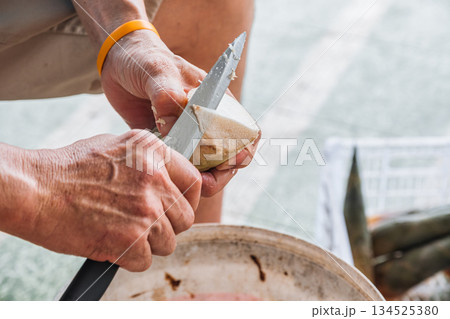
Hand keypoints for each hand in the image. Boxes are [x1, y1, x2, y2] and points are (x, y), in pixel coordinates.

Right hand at [27, 130, 200, 271]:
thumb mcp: (116, 146)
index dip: (188, 200)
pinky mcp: (130, 239)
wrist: (34, 188)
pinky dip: (129, 258)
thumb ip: (148, 159)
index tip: (177, 208)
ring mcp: (145, 210)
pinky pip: (145, 260)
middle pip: (185, 217)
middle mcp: (156, 180)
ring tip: (122, 232)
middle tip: (144, 224)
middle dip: (168, 225)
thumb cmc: (69, 167)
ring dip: (148, 243)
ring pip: (168, 242)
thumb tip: (167, 175)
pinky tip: (110, 243)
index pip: (194, 183)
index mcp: (154, 153)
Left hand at [101, 30, 259, 196]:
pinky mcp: (170, 145)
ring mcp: (189, 135)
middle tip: (203, 185)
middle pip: (227, 157)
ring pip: (204, 167)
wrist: (119, 63)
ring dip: (199, 179)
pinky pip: (180, 166)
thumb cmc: (145, 60)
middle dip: (219, 175)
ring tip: (183, 183)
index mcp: (217, 102)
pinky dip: (177, 175)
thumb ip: (167, 95)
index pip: (245, 131)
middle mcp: (208, 122)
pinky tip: (166, 176)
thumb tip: (174, 128)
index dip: (244, 151)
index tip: (231, 164)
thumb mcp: (158, 71)